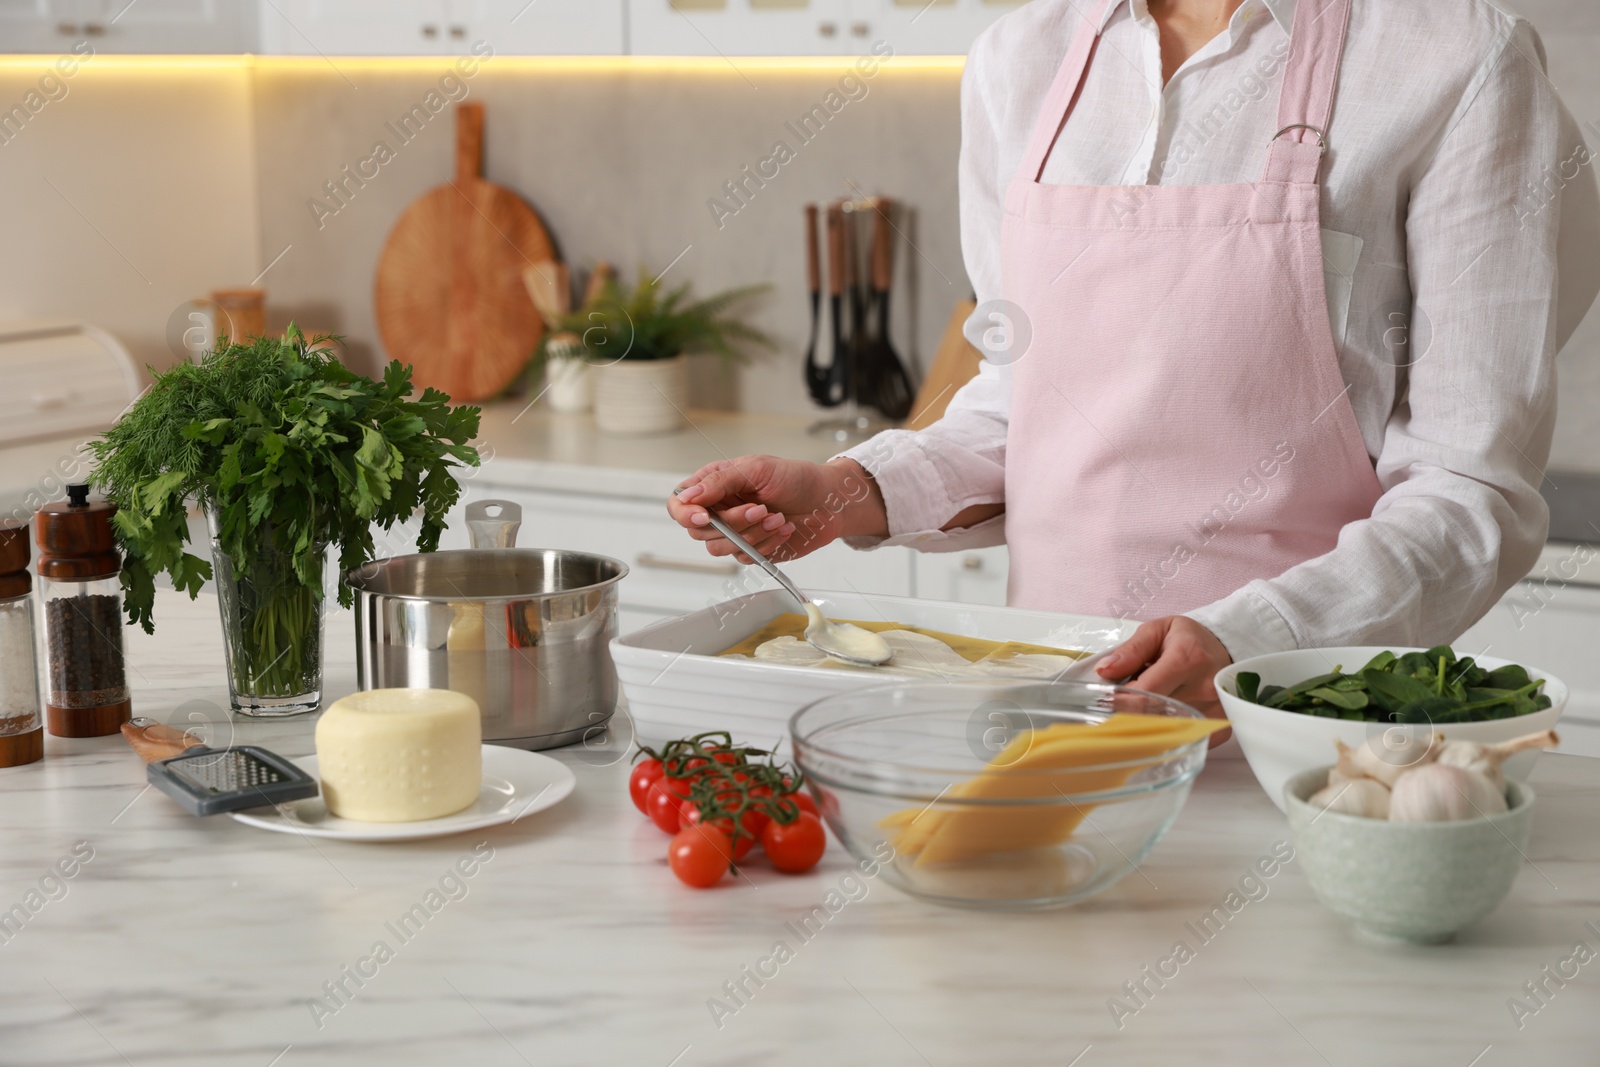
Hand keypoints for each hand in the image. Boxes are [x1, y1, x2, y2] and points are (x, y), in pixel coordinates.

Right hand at [666, 456, 886, 563]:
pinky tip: (783, 529)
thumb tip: (689, 495)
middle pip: (699, 531)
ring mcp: (735, 532)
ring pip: (720, 548)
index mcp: (714, 484)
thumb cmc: (796, 478)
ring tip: (777, 517)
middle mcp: (720, 510)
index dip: (686, 513)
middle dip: (732, 523)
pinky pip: (744, 558)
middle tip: (760, 508)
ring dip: (752, 534)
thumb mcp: (757, 469)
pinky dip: (766, 545)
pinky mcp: (751, 550)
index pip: (680, 503)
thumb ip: (720, 481)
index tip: (706, 516)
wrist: (829, 502)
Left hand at [1098, 616, 1232, 726]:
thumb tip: (1104, 671)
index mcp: (1188, 659)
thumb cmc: (1189, 640)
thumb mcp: (1156, 631)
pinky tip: (1165, 716)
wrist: (1224, 650)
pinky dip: (1167, 732)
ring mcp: (1215, 711)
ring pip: (1167, 730)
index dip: (1120, 698)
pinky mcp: (1219, 729)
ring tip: (1147, 704)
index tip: (1106, 699)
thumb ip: (1130, 651)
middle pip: (1155, 714)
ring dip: (1148, 721)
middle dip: (1131, 711)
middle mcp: (1205, 688)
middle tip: (1120, 704)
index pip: (1146, 691)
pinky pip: (1183, 739)